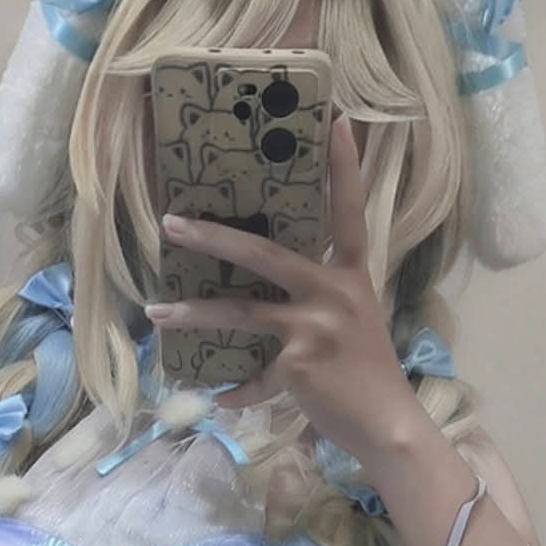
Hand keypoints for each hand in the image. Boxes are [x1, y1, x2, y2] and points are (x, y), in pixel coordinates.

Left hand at [145, 116, 421, 463]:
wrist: (388, 424)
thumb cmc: (368, 373)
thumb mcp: (354, 321)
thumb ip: (321, 297)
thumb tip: (271, 288)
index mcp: (350, 275)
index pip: (348, 211)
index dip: (343, 167)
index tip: (337, 120)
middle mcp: (332, 292)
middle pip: (264, 253)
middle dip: (213, 236)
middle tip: (171, 222)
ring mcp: (314, 328)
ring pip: (241, 313)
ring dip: (194, 313)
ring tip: (157, 314)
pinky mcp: (298, 365)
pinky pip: (254, 376)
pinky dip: (235, 391)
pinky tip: (217, 398)